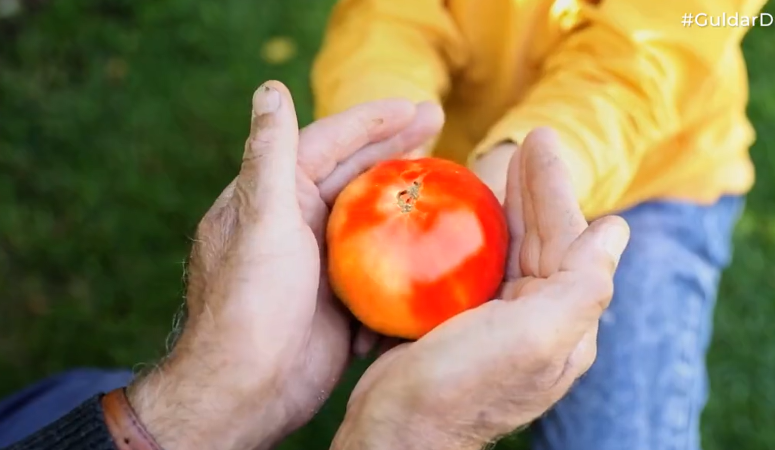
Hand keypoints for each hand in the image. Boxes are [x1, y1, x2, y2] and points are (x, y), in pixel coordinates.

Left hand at [125, 81, 442, 449]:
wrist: (247, 391)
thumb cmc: (249, 304)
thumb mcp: (261, 221)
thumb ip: (270, 155)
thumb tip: (270, 89)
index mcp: (275, 196)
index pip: (328, 143)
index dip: (371, 121)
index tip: (415, 107)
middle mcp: (298, 222)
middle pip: (356, 175)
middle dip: (396, 148)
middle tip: (440, 126)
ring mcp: (322, 261)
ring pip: (373, 218)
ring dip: (405, 198)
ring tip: (447, 178)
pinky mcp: (341, 297)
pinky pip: (380, 264)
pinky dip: (404, 251)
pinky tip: (436, 241)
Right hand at [330, 128, 629, 449]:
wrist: (397, 433)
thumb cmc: (463, 384)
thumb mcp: (532, 337)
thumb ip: (582, 285)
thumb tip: (619, 231)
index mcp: (562, 322)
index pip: (566, 241)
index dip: (554, 188)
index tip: (540, 139)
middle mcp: (535, 321)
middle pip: (539, 240)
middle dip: (533, 188)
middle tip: (526, 139)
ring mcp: (495, 323)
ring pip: (505, 250)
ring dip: (502, 206)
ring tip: (495, 165)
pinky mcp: (455, 324)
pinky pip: (468, 267)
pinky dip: (467, 234)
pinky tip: (457, 212)